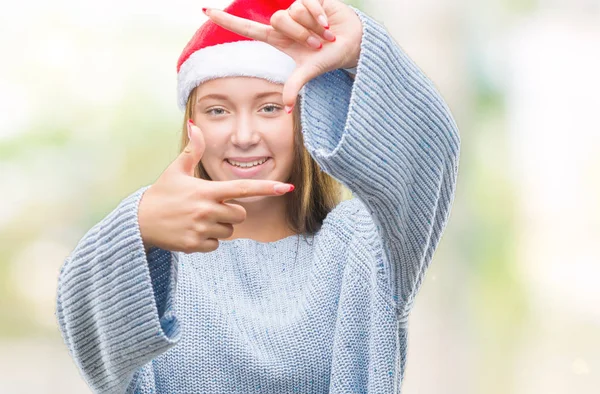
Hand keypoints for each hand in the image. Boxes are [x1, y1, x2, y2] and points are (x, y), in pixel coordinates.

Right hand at [138, 121, 294, 253]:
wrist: (139, 221)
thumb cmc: (162, 194)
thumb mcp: (176, 170)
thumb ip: (192, 150)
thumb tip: (196, 124)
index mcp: (206, 190)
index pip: (242, 188)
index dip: (266, 187)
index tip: (286, 187)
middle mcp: (206, 210)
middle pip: (240, 214)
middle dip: (229, 212)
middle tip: (207, 209)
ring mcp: (201, 228)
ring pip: (229, 232)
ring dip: (219, 228)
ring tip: (197, 220)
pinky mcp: (195, 245)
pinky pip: (217, 245)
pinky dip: (208, 241)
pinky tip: (192, 232)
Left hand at [204, 0, 362, 109]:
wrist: (352, 43)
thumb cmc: (329, 58)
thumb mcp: (309, 72)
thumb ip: (294, 86)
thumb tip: (284, 110)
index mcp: (277, 39)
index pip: (247, 28)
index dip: (227, 20)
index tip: (205, 10)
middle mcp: (284, 23)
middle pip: (277, 19)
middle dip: (300, 35)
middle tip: (315, 45)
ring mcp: (296, 9)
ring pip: (292, 11)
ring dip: (311, 27)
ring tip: (324, 35)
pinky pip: (306, 2)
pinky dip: (319, 16)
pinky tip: (328, 23)